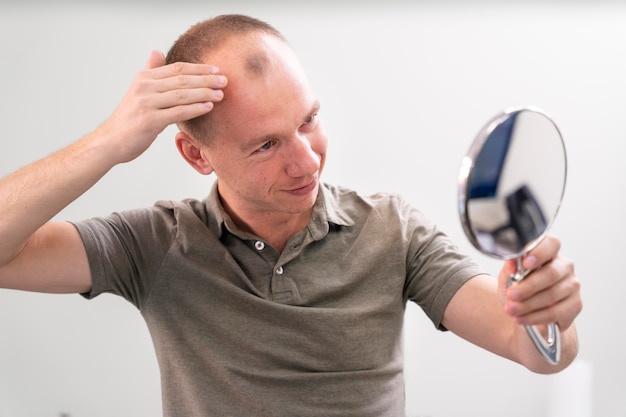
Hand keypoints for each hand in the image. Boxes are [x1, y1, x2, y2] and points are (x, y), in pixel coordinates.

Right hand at [98, 50, 226, 163]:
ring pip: (182, 95)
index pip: (177, 68)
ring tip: (221, 95)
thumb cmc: (130, 118)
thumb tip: (157, 52)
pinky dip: (195, 109)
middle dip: (206, 80)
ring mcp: (146, 103)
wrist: (111, 141)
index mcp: (144, 77)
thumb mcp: (138, 91)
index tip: (217, 70)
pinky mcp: (149, 121)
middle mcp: (145, 87)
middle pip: (182, 79)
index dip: (199, 68)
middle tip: (225, 81)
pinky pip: (178, 112)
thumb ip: (151, 72)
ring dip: (205, 94)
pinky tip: (208, 108)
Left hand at [498, 236, 581, 330]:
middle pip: (551, 273)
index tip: (525, 262)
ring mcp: (572, 285)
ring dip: (528, 304)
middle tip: (512, 294)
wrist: (526, 311)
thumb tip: (512, 264)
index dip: (539, 252)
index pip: (551, 244)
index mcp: (548, 253)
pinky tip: (522, 318)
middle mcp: (564, 266)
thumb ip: (510, 267)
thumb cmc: (518, 287)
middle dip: (528, 286)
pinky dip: (535, 317)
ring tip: (511, 309)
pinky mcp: (576, 305)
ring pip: (552, 295)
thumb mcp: (508, 275)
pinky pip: (555, 312)